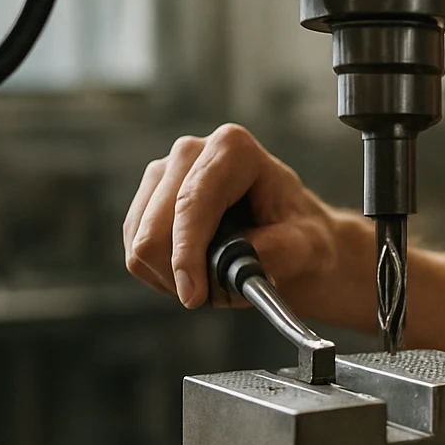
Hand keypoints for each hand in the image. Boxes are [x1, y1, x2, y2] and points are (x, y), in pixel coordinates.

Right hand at [122, 124, 356, 313]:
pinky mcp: (147, 202)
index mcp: (234, 150)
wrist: (292, 237)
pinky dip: (163, 277)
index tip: (193, 294)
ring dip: (174, 279)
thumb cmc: (301, 234)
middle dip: (181, 273)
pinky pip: (136, 254)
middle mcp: (191, 152)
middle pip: (156, 228)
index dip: (188, 252)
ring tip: (216, 281)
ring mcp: (163, 174)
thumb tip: (239, 260)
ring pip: (141, 245)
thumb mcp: (308, 244)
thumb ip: (280, 250)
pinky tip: (197, 273)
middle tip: (216, 295)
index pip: (193, 203)